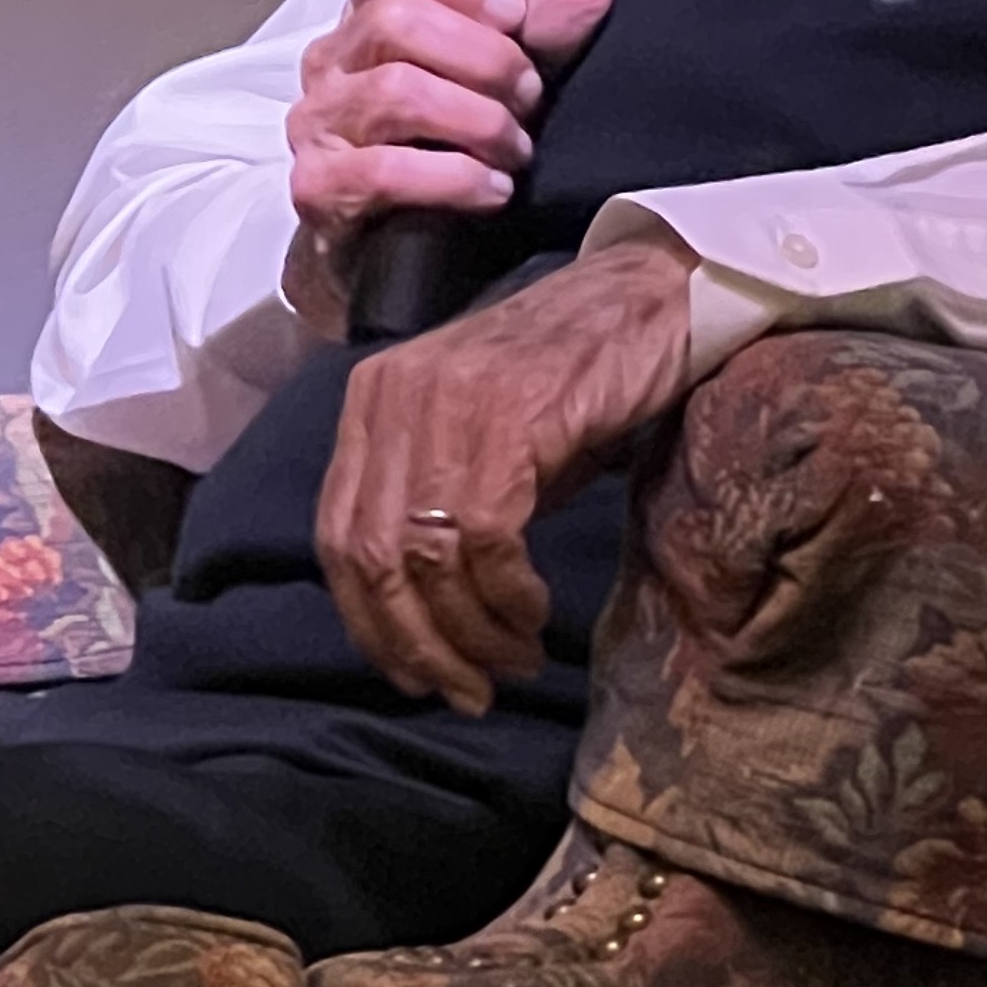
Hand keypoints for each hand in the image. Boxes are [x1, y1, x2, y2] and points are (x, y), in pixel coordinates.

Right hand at [282, 0, 613, 338]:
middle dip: (485, 59)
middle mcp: (331, 62)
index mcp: (366, 17)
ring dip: (478, 121)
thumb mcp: (502, 84)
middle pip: (397, 19)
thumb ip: (544, 31)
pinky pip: (385, 170)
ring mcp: (317, 124)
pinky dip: (454, 178)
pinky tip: (492, 190)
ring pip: (396, 92)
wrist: (391, 257)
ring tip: (516, 150)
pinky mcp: (318, 187)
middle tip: (529, 98)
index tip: (519, 16)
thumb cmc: (447, 153)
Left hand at [318, 244, 695, 711]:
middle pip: (371, 559)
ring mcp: (445, 403)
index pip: (335, 537)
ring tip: (513, 661)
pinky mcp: (507, 416)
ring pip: (426, 558)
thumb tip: (424, 621)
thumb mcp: (480, 437)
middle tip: (468, 690)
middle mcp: (392, 398)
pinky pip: (485, 537)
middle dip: (417, 643)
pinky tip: (534, 613)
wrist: (651, 296)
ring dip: (472, 630)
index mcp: (371, 402)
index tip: (413, 674)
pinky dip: (507, 593)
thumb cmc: (572, 376)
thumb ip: (435, 505)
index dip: (369, 621)